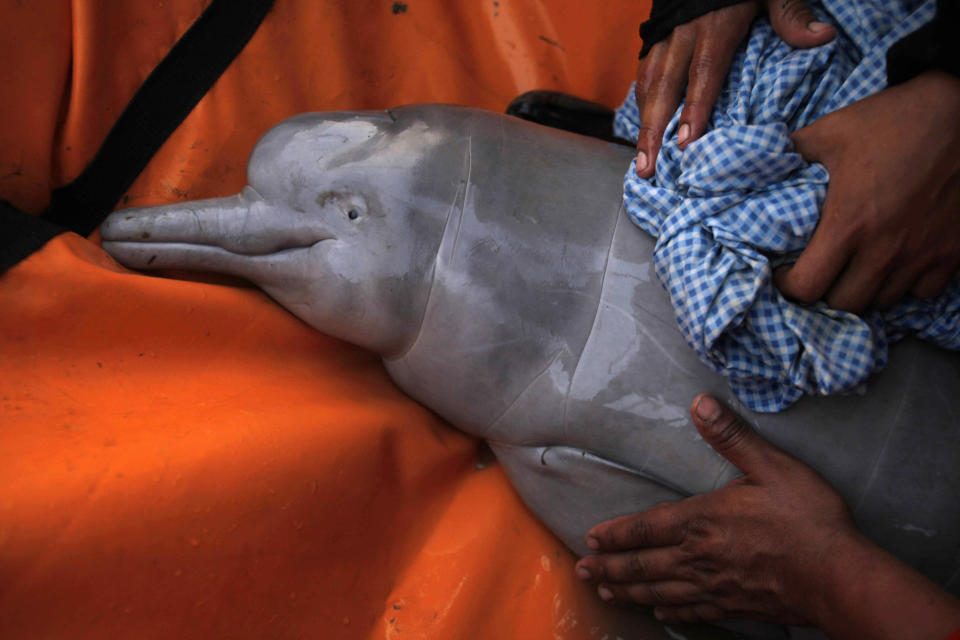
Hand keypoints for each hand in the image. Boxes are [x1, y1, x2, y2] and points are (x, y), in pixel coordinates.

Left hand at [575, 395, 959, 637]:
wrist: (839, 576)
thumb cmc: (808, 519)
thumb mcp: (772, 466)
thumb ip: (732, 437)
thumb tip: (700, 403)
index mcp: (703, 520)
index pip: (647, 528)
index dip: (617, 533)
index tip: (592, 538)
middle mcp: (700, 557)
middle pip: (643, 565)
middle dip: (610, 567)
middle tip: (583, 569)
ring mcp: (715, 586)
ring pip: (659, 591)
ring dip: (629, 590)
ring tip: (606, 590)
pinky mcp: (734, 607)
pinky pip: (692, 611)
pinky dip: (670, 611)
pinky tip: (660, 611)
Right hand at [634, 0, 834, 177]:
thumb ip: (790, 14)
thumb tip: (821, 37)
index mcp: (714, 25)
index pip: (703, 72)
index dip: (694, 108)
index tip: (686, 143)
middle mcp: (683, 34)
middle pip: (665, 87)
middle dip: (653, 130)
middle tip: (648, 168)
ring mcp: (666, 37)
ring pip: (649, 84)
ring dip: (643, 124)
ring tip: (642, 161)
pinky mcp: (656, 39)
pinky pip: (645, 74)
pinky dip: (642, 103)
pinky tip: (644, 128)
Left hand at [777, 71, 959, 311]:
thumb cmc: (893, 121)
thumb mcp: (831, 132)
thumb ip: (791, 154)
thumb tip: (757, 164)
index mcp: (849, 224)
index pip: (808, 286)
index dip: (788, 286)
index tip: (784, 273)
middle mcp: (885, 249)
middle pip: (845, 304)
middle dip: (824, 294)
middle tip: (817, 276)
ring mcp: (923, 255)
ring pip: (883, 301)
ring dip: (863, 291)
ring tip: (851, 272)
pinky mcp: (953, 252)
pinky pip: (923, 292)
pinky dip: (905, 286)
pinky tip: (893, 266)